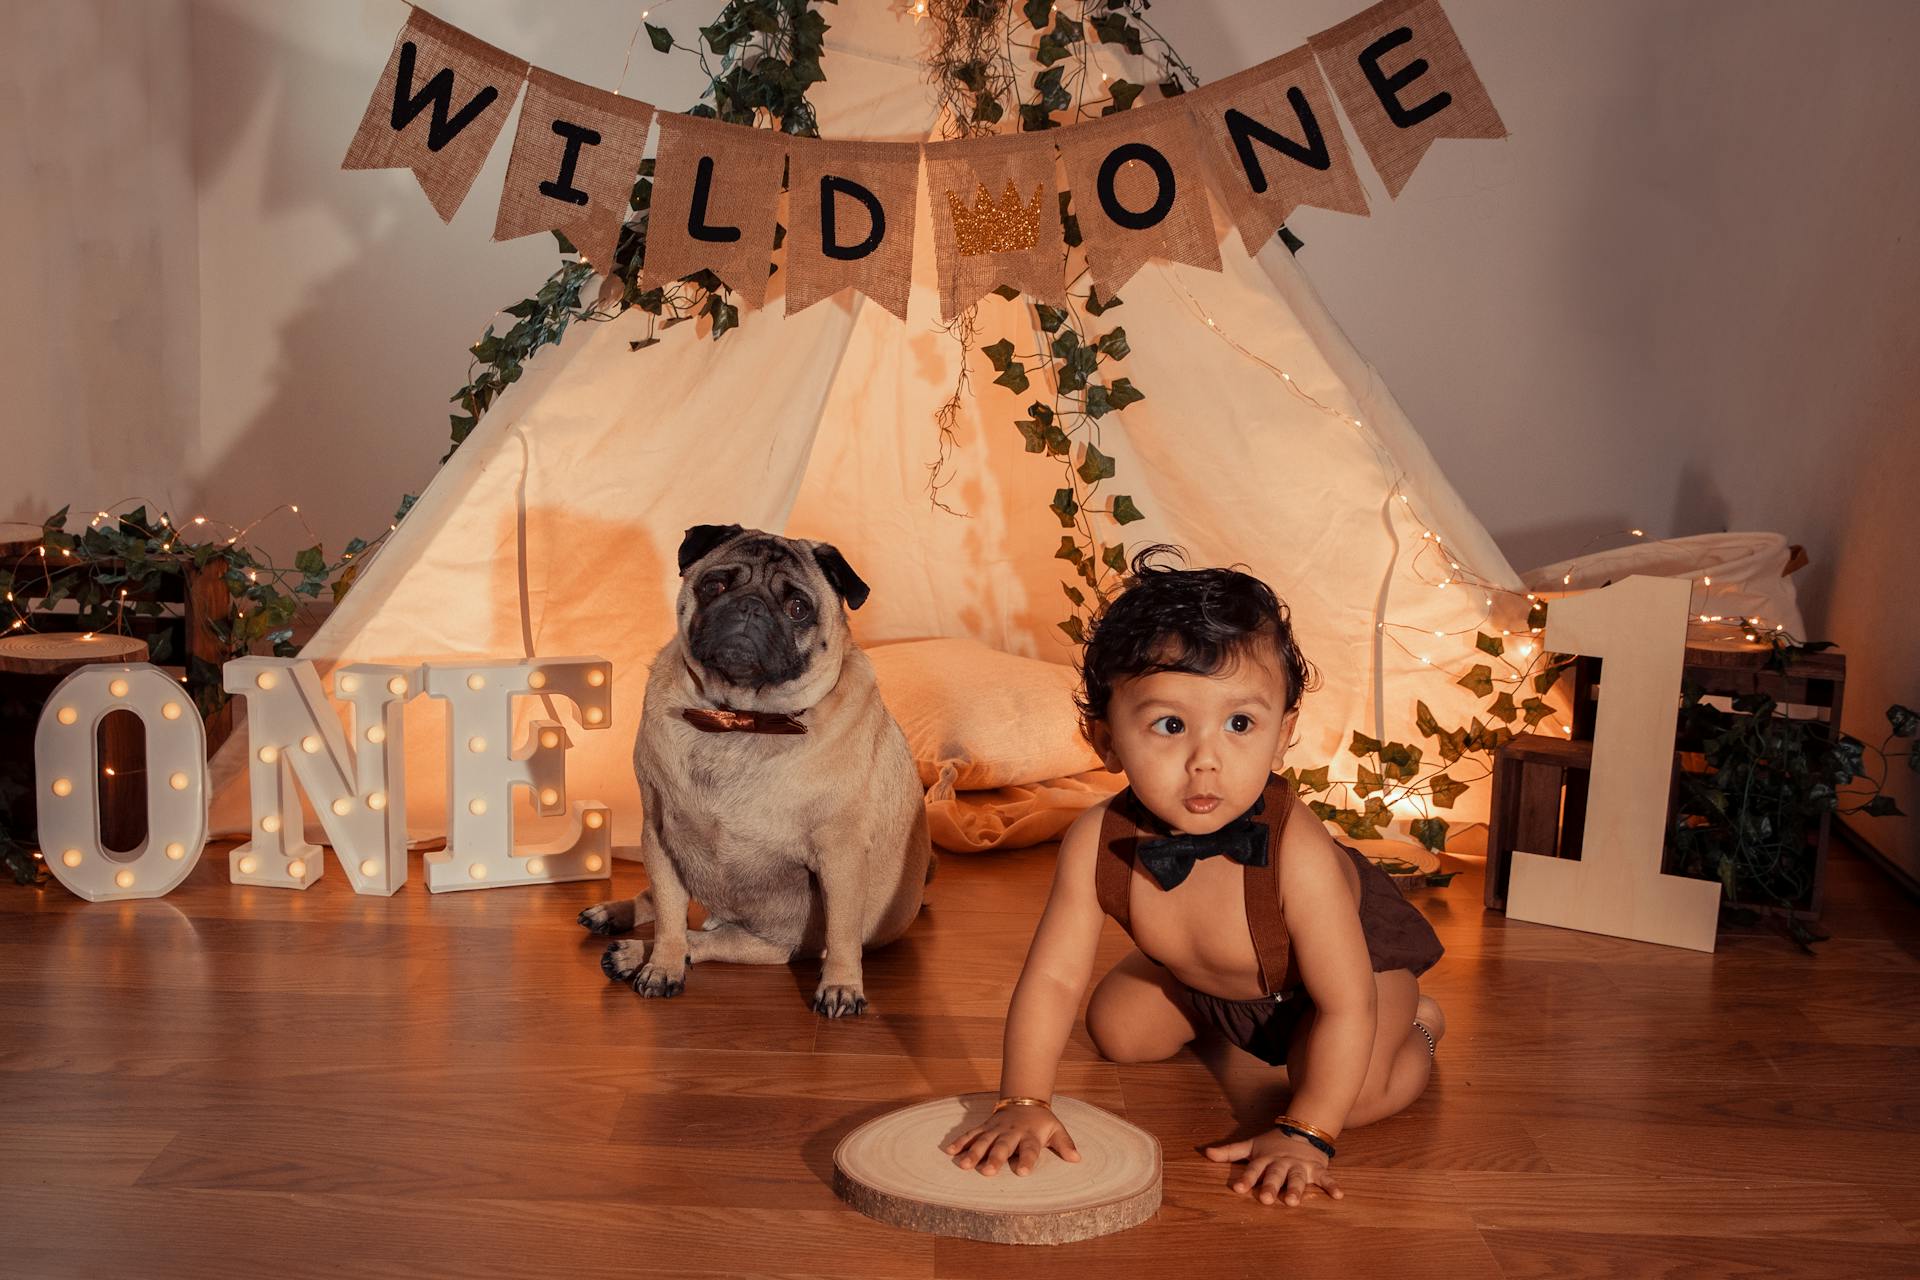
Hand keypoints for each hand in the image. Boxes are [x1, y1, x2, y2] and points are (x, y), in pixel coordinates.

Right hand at [943, 1105, 1081, 1176]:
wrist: (1024, 1100)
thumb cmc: (1041, 1122)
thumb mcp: (1056, 1130)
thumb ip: (1065, 1144)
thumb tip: (1077, 1159)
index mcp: (1030, 1136)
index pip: (1029, 1149)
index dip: (1026, 1159)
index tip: (1022, 1171)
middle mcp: (1011, 1133)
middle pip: (1002, 1146)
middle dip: (995, 1158)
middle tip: (987, 1172)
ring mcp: (996, 1129)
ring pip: (983, 1140)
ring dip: (973, 1152)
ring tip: (964, 1165)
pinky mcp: (985, 1127)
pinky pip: (971, 1134)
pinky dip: (960, 1142)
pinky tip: (949, 1151)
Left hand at [1204, 1130, 1342, 1206]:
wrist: (1303, 1128)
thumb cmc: (1273, 1144)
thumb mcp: (1251, 1146)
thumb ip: (1230, 1152)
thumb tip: (1205, 1153)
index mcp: (1266, 1159)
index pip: (1254, 1169)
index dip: (1246, 1178)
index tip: (1238, 1189)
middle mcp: (1282, 1163)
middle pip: (1275, 1175)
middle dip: (1270, 1186)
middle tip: (1265, 1199)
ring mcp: (1301, 1166)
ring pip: (1298, 1178)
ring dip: (1296, 1189)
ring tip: (1293, 1201)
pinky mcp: (1317, 1169)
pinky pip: (1326, 1178)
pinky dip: (1332, 1186)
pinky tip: (1339, 1196)